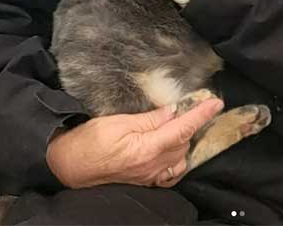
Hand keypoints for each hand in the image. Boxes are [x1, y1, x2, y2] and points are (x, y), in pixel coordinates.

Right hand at [46, 98, 223, 188]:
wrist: (66, 166)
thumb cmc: (88, 141)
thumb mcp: (117, 122)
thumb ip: (149, 119)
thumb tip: (173, 111)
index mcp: (147, 149)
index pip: (183, 129)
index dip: (201, 115)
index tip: (216, 102)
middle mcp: (152, 166)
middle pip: (184, 142)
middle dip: (191, 124)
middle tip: (192, 105)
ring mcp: (148, 176)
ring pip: (180, 158)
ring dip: (184, 140)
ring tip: (182, 124)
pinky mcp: (143, 181)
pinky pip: (169, 173)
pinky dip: (177, 159)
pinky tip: (174, 149)